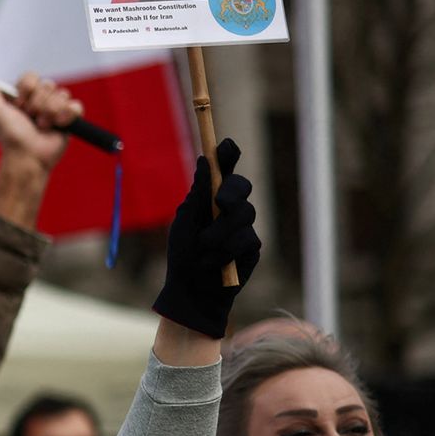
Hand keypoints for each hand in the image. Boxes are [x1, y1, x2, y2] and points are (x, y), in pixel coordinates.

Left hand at [0, 72, 80, 171]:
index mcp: (24, 96)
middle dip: (37, 103)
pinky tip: (57, 126)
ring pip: (61, 94)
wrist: (26, 156)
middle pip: (47, 84)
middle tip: (30, 118)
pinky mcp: (70, 120)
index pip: (31, 77)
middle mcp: (40, 101)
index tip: (18, 104)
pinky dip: (66, 115)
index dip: (26, 89)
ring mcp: (56, 110)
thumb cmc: (9, 136)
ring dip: (49, 112)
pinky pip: (75, 106)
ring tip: (41, 127)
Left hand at [151, 138, 260, 338]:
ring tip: (202, 248)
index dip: (228, 156)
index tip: (226, 144)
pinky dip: (225, 252)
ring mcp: (243, 227)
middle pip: (242, 187)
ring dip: (220, 232)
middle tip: (219, 201)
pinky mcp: (251, 247)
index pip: (224, 172)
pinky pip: (246, 240)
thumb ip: (197, 195)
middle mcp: (229, 209)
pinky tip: (213, 263)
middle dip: (231, 191)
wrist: (191, 290)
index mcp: (210, 200)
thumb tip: (203, 161)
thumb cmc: (183, 255)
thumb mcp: (184, 222)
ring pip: (244, 215)